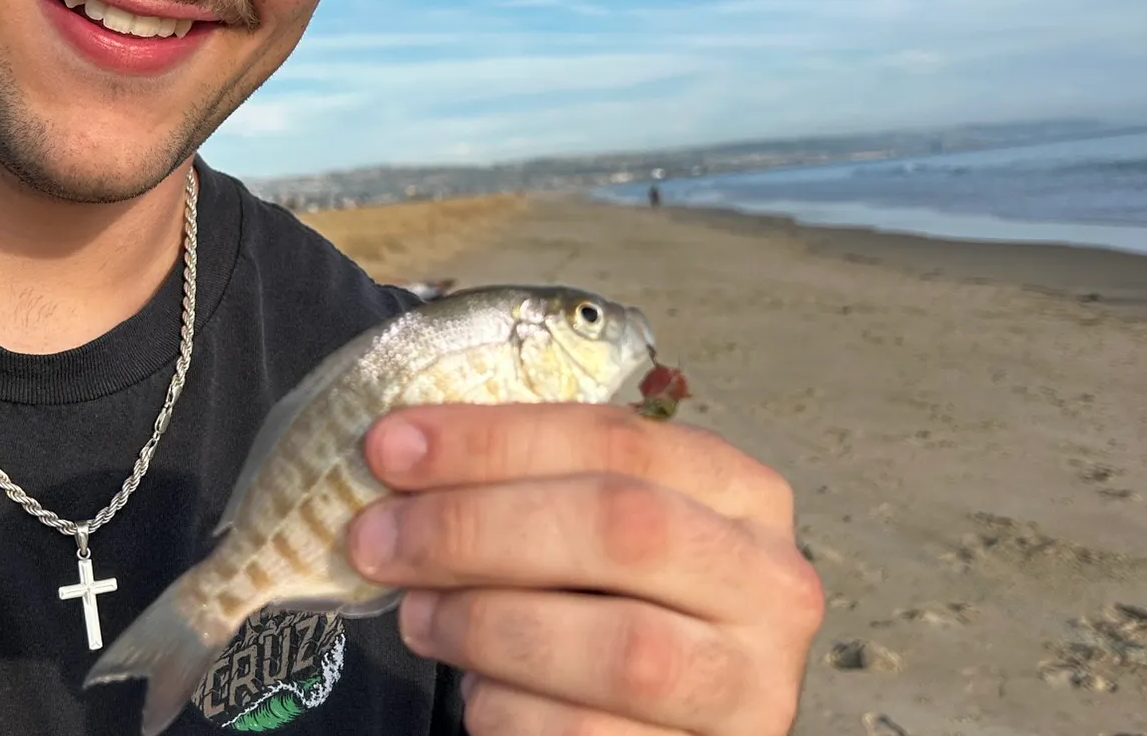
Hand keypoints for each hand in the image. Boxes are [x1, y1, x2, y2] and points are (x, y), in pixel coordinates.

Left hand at [347, 404, 822, 735]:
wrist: (669, 722)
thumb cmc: (617, 600)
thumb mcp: (591, 521)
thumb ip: (528, 485)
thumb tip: (399, 456)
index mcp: (739, 490)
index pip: (613, 438)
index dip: (492, 440)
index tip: (390, 447)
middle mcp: (768, 582)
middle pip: (619, 528)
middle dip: (478, 527)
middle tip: (378, 537)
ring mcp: (754, 685)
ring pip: (621, 647)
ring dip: (489, 625)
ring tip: (419, 617)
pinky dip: (515, 713)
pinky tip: (478, 694)